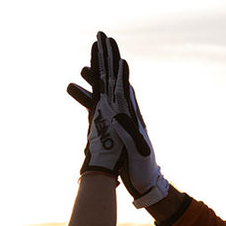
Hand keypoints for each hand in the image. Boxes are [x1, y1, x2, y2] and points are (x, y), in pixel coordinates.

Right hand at [68, 34, 168, 206]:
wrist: (145, 184)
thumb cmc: (144, 169)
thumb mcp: (138, 150)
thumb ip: (129, 133)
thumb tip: (118, 116)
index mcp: (131, 116)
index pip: (123, 85)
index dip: (118, 67)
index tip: (112, 49)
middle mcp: (124, 114)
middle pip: (113, 82)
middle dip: (106, 62)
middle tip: (98, 42)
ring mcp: (116, 121)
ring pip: (102, 95)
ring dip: (93, 80)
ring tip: (82, 67)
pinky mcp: (110, 131)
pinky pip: (97, 110)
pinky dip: (88, 99)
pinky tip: (80, 92)